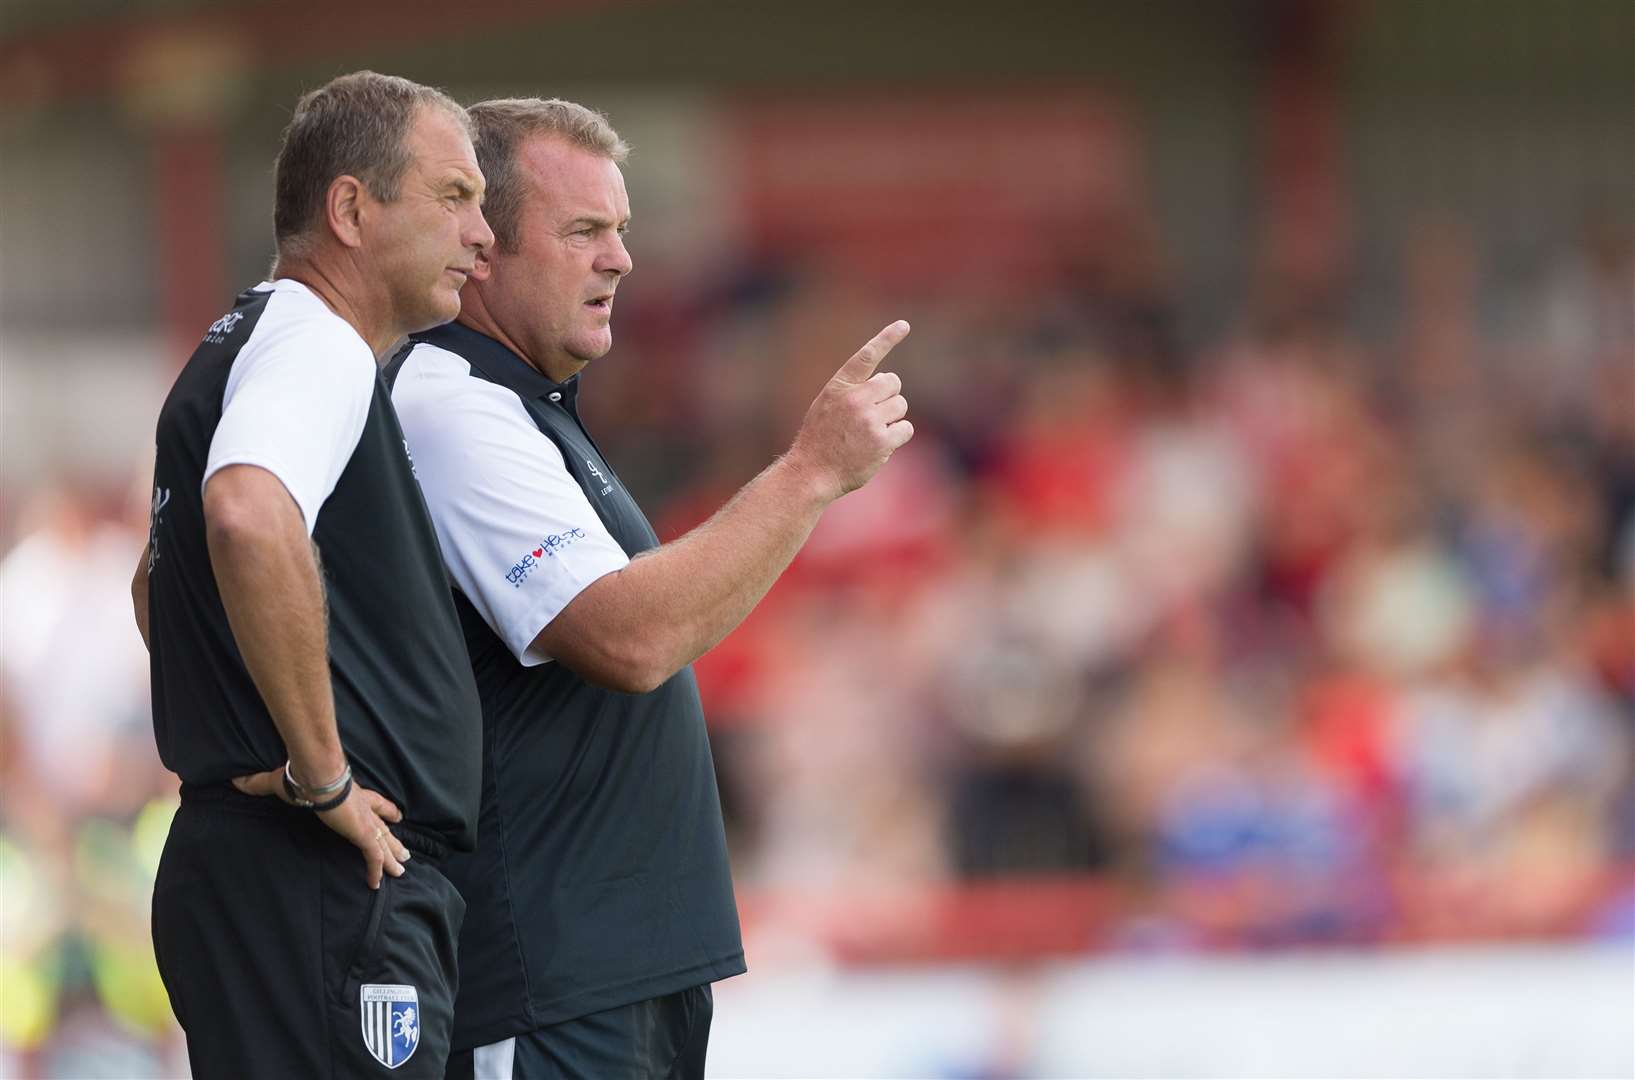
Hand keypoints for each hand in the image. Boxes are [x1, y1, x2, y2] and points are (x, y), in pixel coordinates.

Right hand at [232, 768, 411, 888]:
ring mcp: (365, 821)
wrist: (316, 777)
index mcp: (352, 794)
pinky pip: (373, 857)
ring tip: (401, 870)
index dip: (386, 810)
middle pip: (384, 827)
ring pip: (384, 844)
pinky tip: (376, 884)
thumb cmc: (302, 778)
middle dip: (394, 840)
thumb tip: (237, 782)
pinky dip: (376, 870)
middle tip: (404, 853)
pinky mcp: (363, 833)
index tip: (396, 816)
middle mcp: (363, 808)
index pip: (375, 803)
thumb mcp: (279, 782)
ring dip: (392, 858)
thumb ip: (261, 784)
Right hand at [787, 320, 914, 500]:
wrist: (811, 472)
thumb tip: (886, 384)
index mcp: (839, 386)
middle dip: (888, 397)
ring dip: (892, 418)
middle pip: (893, 383)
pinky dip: (897, 436)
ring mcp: (869, 420)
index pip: (866, 356)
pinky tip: (879, 446)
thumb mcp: (827, 405)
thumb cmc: (820, 439)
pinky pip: (905, 429)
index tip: (904, 325)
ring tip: (871, 433)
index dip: (887, 338)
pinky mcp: (882, 441)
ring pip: (900, 406)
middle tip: (873, 414)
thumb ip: (852, 391)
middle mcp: (855, 399)